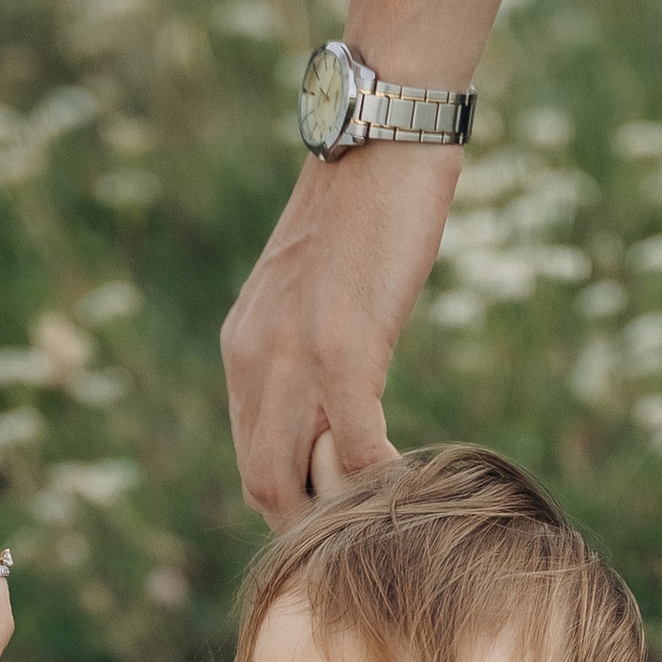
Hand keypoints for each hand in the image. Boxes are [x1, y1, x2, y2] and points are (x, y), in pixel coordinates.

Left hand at [220, 142, 459, 517]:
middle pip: (263, 489)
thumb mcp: (319, 282)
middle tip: (371, 535)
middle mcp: (253, 360)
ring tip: (393, 518)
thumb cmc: (370, 199)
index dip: (297, 503)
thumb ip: (311, 339)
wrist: (382, 127)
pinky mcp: (343, 350)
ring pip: (294, 485)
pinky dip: (384, 488)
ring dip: (346, 517)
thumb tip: (339, 385)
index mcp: (244, 348)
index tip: (347, 514)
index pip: (252, 461)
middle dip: (315, 528)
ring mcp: (293, 359)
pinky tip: (416, 490)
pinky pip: (356, 454)